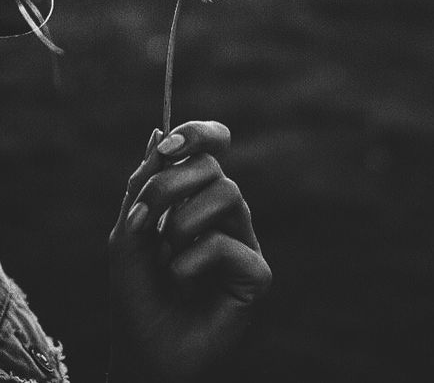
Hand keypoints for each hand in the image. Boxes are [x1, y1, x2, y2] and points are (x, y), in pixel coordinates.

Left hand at [108, 121, 271, 381]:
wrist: (146, 349)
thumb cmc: (138, 291)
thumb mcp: (129, 231)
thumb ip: (143, 184)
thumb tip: (156, 133)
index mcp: (197, 197)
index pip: (213, 148)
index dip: (198, 134)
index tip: (169, 148)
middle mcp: (224, 213)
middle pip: (214, 168)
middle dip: (170, 185)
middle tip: (142, 217)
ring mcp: (243, 240)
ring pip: (228, 195)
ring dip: (181, 223)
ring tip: (165, 255)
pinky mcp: (256, 272)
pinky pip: (227, 244)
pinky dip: (192, 259)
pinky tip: (180, 279)